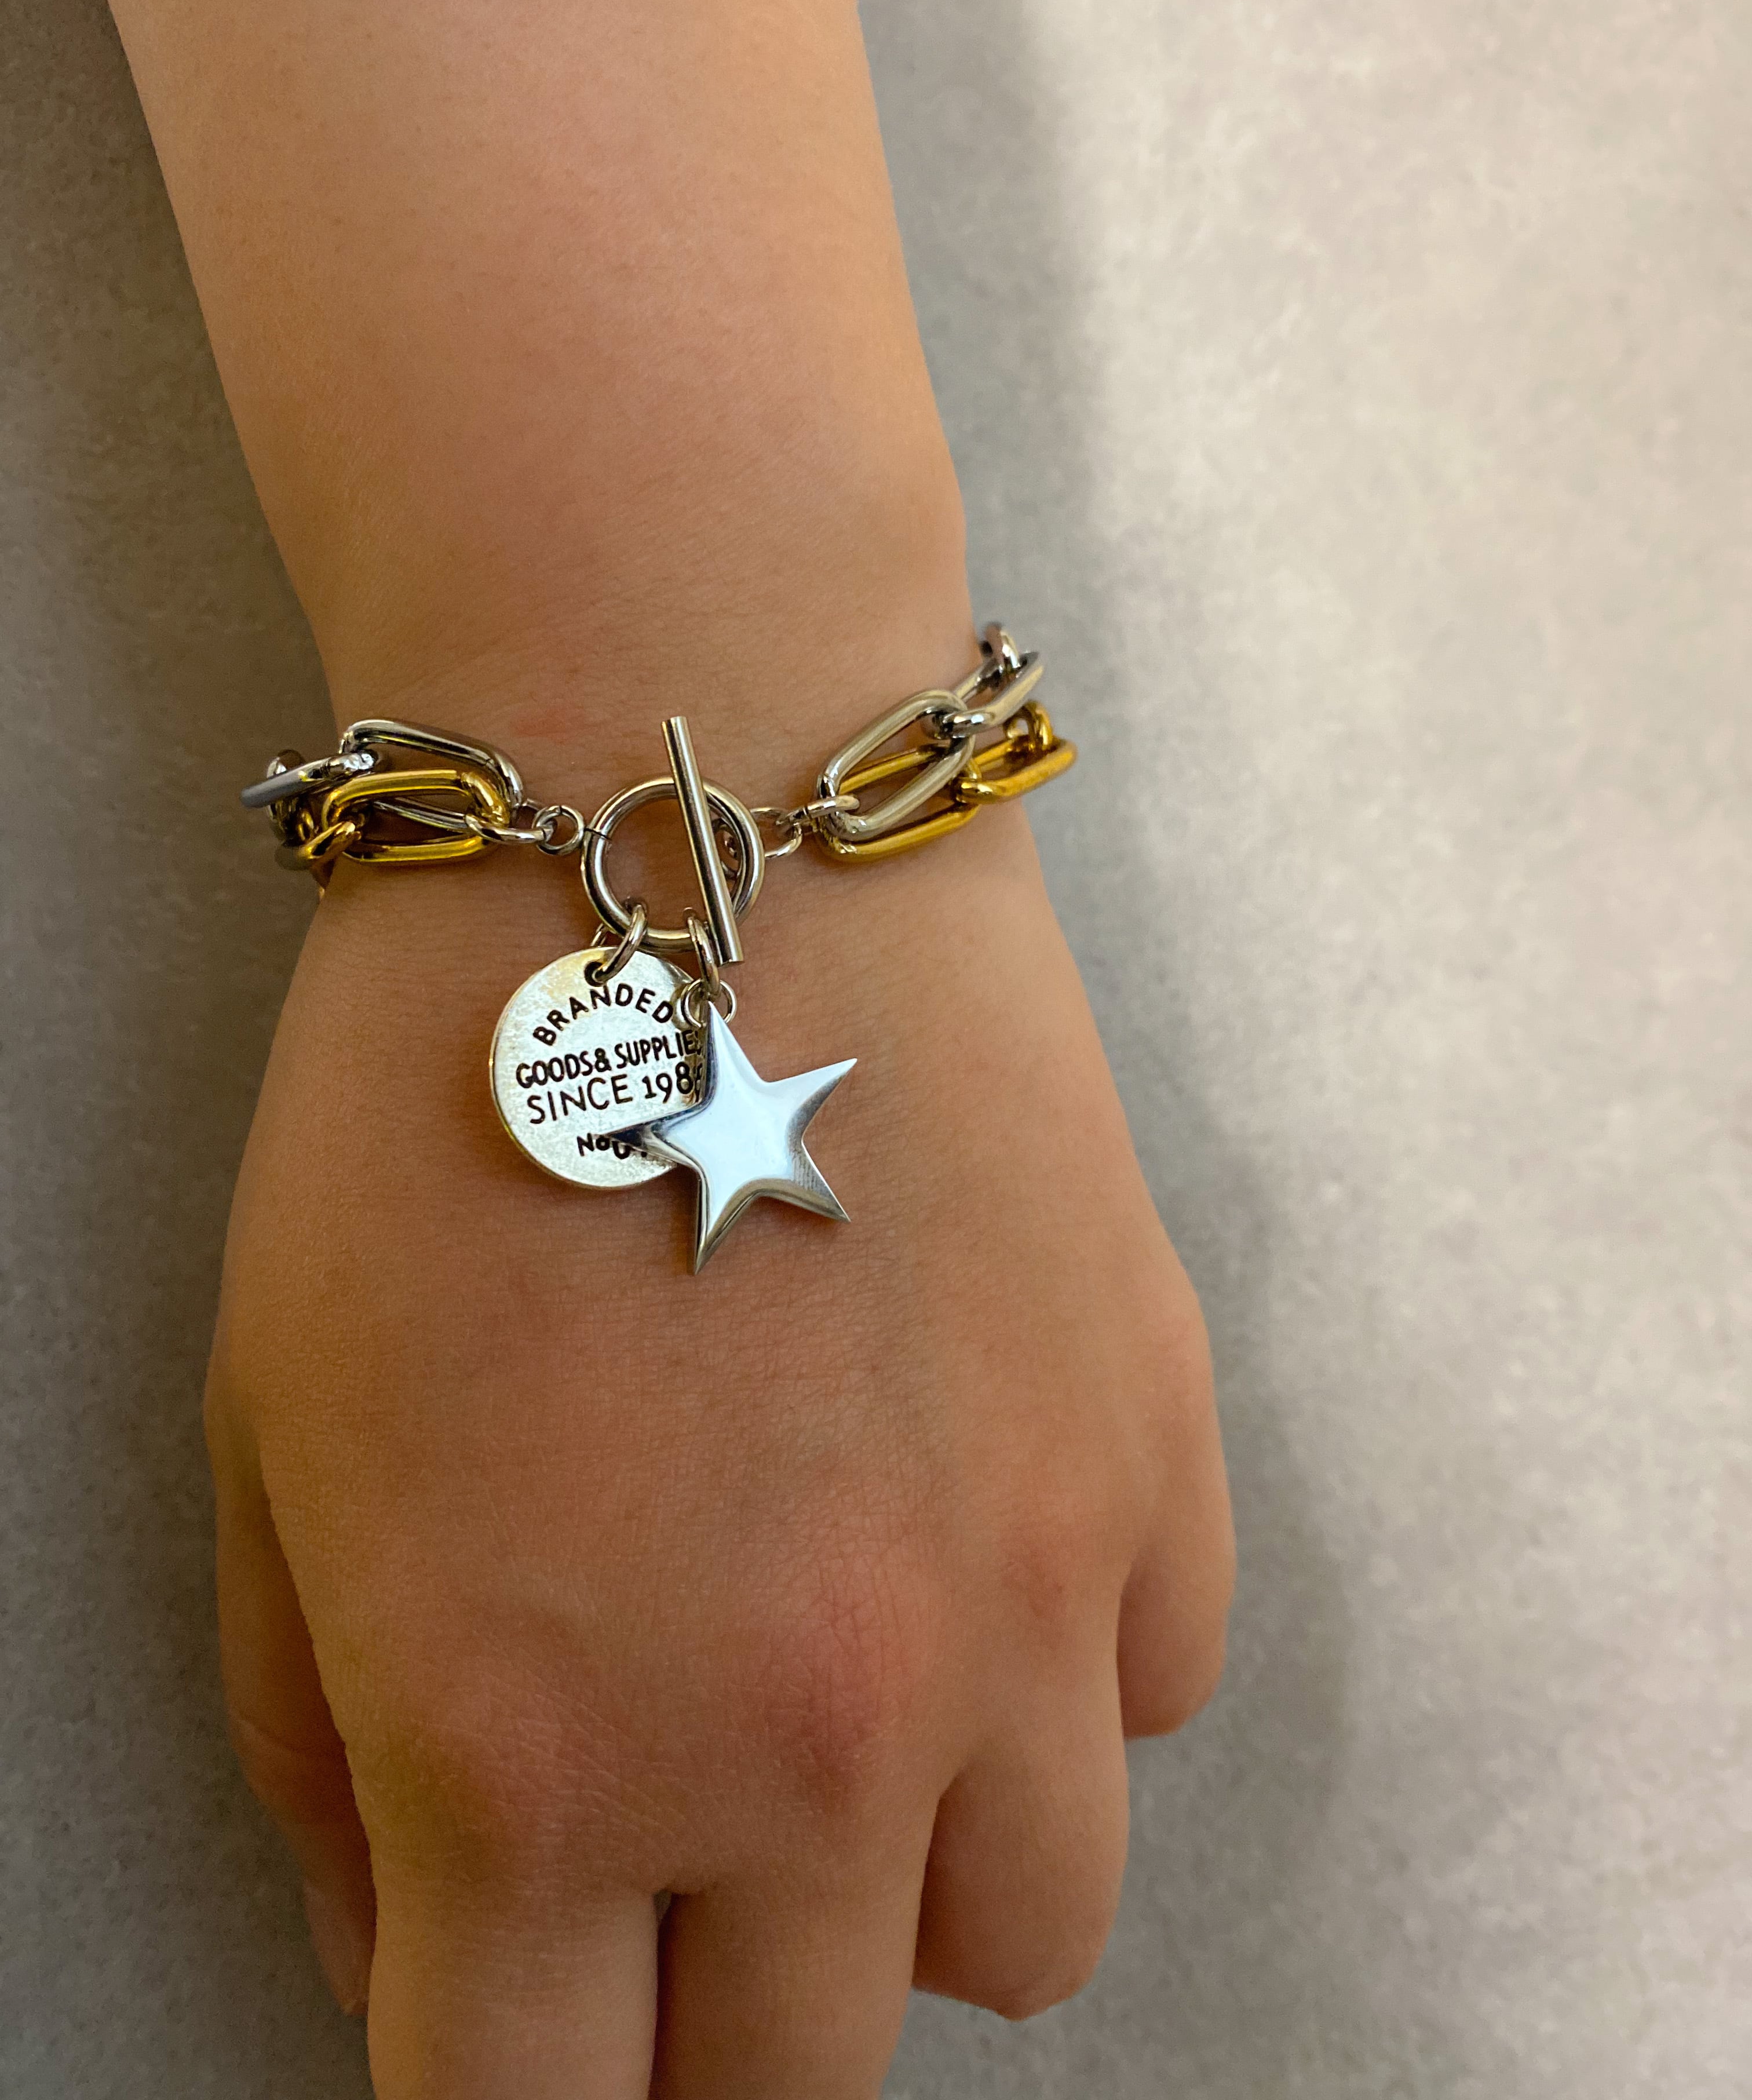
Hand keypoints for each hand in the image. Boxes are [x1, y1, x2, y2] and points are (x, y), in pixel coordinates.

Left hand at [205, 800, 1231, 2097]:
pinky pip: (1147, 1698)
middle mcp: (810, 1730)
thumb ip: (324, 1765)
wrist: (685, 836)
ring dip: (914, 1877)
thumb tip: (415, 1949)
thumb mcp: (270, 1452)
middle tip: (667, 1865)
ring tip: (843, 1694)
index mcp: (540, 1752)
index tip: (531, 2038)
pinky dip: (1058, 1673)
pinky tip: (963, 1517)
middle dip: (707, 2023)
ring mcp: (1023, 1596)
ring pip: (1031, 1936)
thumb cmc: (425, 1123)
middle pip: (799, 2089)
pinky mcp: (1158, 1452)